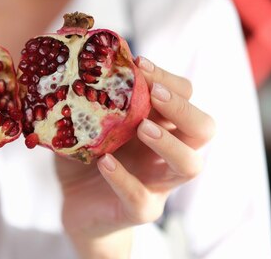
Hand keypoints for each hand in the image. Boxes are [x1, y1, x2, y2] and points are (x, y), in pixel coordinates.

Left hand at [56, 57, 214, 256]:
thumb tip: (67, 60)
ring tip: (143, 128)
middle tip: (154, 94)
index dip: (168, 79)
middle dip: (183, 107)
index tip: (138, 63)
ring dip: (169, 142)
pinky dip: (123, 178)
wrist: (76, 206)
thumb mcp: (87, 122)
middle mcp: (168, 152)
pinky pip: (140, 196)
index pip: (184, 95)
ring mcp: (159, 183)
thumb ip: (86, 98)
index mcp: (161, 125)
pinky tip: (105, 162)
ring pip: (190, 164)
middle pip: (203, 128)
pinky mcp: (141, 210)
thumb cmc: (86, 157)